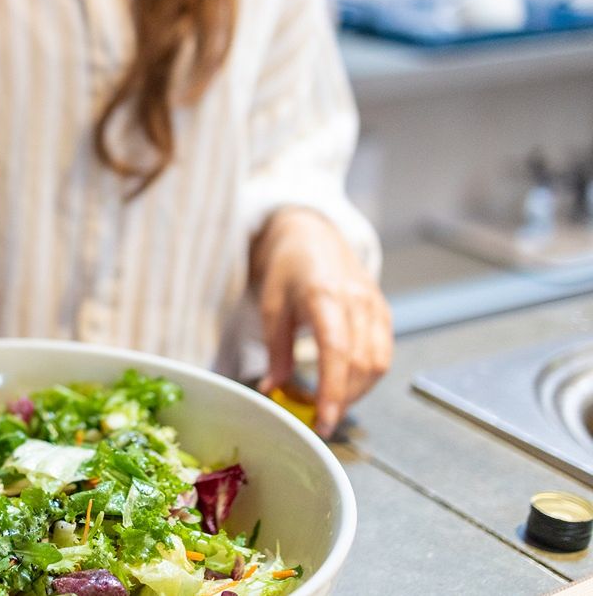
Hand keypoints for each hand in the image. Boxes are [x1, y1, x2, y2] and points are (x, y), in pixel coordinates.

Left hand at [251, 208, 392, 436]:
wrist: (313, 233)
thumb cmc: (288, 267)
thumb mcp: (270, 304)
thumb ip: (275, 349)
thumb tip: (272, 389)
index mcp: (324, 295)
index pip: (336, 351)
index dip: (333, 390)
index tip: (324, 420)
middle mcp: (357, 300)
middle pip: (361, 363)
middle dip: (343, 399)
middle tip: (319, 420)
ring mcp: (375, 305)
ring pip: (378, 363)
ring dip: (357, 392)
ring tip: (331, 405)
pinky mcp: (383, 311)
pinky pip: (383, 353)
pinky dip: (368, 376)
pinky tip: (347, 385)